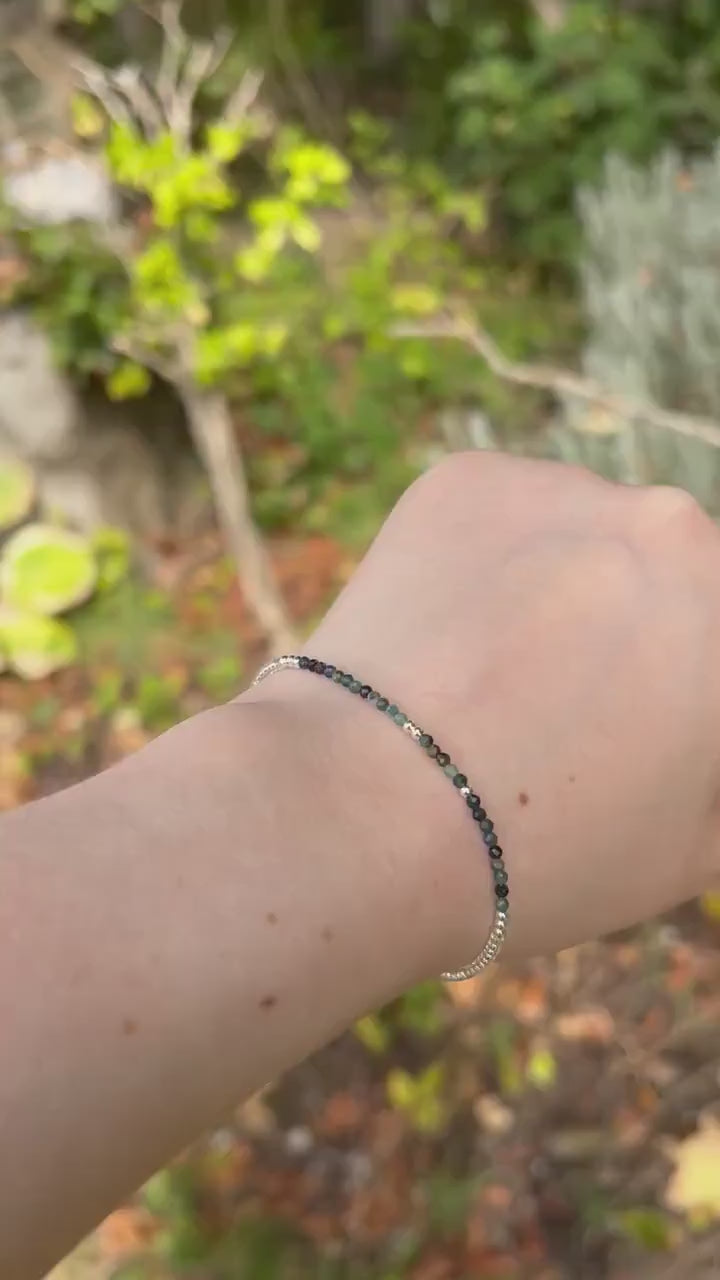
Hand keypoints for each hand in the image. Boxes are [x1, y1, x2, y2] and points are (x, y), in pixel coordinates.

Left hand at [256, 453, 719, 967]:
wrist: (369, 814)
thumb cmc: (547, 852)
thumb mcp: (697, 846)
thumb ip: (719, 773)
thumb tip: (687, 724)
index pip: (710, 639)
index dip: (678, 692)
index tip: (639, 727)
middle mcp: (668, 522)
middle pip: (662, 576)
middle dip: (634, 636)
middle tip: (573, 712)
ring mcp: (560, 489)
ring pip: (580, 539)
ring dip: (562, 592)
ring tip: (497, 685)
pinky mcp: (467, 481)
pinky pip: (499, 521)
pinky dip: (483, 568)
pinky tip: (449, 643)